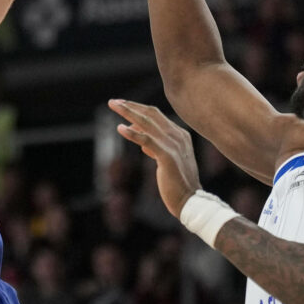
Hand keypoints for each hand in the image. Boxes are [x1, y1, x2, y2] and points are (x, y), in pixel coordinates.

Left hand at [108, 99, 201, 216]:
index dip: (138, 108)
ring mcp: (174, 145)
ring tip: (113, 106)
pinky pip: (147, 140)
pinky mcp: (167, 156)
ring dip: (128, 112)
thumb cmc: (177, 182)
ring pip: (147, 123)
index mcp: (180, 135)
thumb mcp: (167, 158)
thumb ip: (155, 145)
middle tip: (114, 102)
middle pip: (151, 114)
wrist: (190, 201)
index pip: (156, 115)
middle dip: (131, 106)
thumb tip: (139, 136)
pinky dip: (132, 133)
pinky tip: (120, 128)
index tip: (123, 104)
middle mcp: (178, 136)